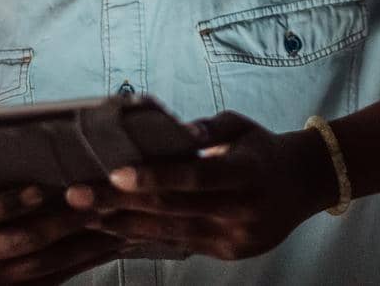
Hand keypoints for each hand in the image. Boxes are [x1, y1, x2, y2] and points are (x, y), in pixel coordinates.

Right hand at [0, 182, 127, 284]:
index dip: (10, 203)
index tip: (42, 190)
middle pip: (20, 241)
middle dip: (60, 223)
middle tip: (95, 203)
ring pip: (44, 264)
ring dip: (82, 244)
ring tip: (111, 220)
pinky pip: (57, 278)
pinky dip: (86, 260)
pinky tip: (111, 243)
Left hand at [63, 111, 337, 261]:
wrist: (304, 184)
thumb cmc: (262, 147)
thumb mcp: (242, 126)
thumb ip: (209, 129)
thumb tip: (176, 130)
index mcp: (248, 173)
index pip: (196, 176)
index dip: (155, 177)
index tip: (114, 173)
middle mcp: (242, 210)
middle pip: (173, 210)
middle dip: (120, 203)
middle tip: (76, 195)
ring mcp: (234, 238)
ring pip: (170, 234)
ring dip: (123, 225)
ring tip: (84, 215)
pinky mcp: (227, 253)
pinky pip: (179, 245)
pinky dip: (145, 237)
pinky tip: (114, 230)